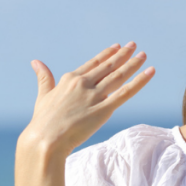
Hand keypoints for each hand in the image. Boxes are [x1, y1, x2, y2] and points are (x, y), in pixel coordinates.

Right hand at [19, 42, 154, 156]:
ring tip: (143, 55)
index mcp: (70, 79)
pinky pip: (126, 92)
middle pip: (109, 66)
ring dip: (133, 64)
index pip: (94, 63)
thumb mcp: (43, 95)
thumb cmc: (42, 122)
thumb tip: (35, 62)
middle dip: (123, 55)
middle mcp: (83, 84)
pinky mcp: (104, 109)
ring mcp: (95, 96)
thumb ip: (44, 78)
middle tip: (134, 45)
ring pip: (119, 75)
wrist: (45, 140)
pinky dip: (140, 81)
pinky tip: (150, 72)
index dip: (107, 54)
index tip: (117, 46)